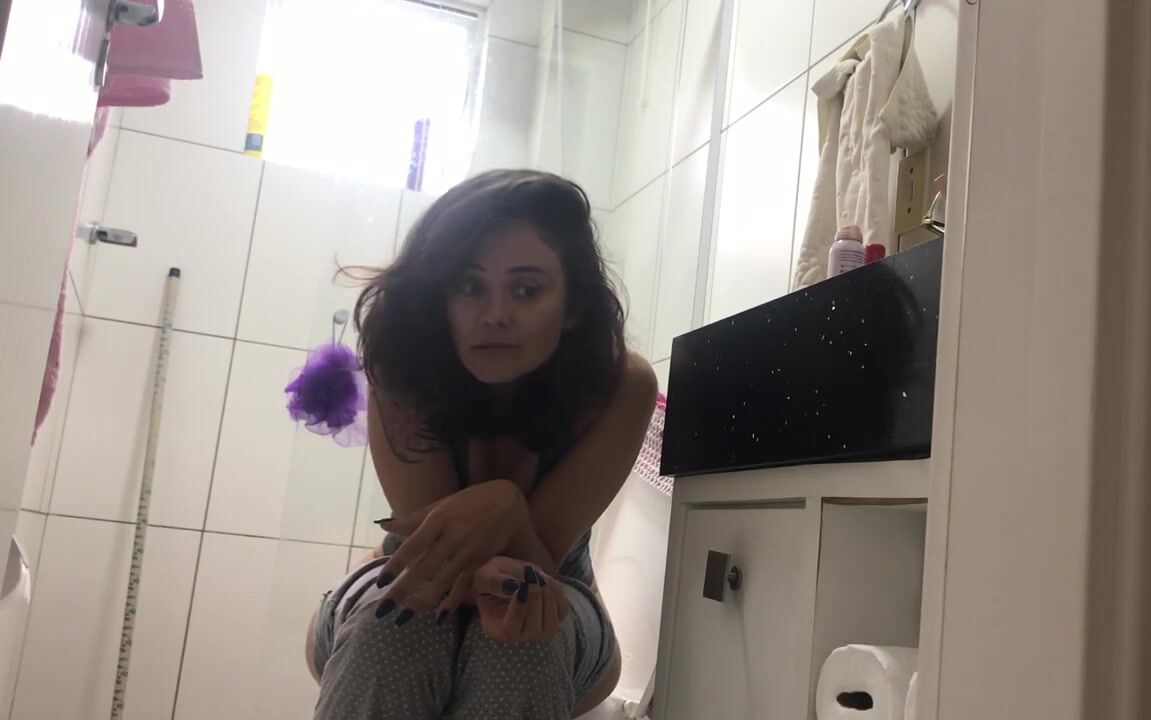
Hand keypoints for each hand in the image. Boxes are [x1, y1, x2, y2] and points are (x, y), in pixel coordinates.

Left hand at [375, 480, 524, 619]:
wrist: (507, 500)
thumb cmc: (468, 501)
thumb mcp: (440, 505)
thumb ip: (412, 519)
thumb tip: (383, 526)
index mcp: (439, 519)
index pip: (413, 545)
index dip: (396, 565)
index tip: (380, 584)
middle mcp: (454, 535)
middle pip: (424, 568)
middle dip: (402, 591)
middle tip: (382, 611)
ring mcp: (470, 550)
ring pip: (443, 581)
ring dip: (422, 602)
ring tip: (403, 619)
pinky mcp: (483, 560)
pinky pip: (465, 584)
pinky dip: (452, 601)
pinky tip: (439, 617)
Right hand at [474, 556, 568, 642]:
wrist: (511, 575)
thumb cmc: (494, 578)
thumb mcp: (484, 575)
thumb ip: (493, 582)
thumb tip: (512, 586)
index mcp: (496, 629)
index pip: (510, 630)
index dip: (518, 610)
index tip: (519, 586)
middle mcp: (519, 636)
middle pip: (533, 629)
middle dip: (535, 599)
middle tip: (531, 576)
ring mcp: (539, 631)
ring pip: (551, 624)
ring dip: (548, 597)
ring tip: (539, 577)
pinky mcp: (555, 619)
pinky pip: (562, 611)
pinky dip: (558, 595)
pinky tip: (547, 580)